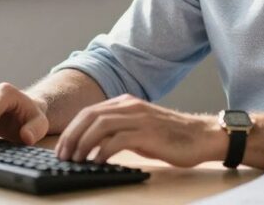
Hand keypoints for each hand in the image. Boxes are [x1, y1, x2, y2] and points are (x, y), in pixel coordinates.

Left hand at [55, 94, 226, 166]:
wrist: (202, 136)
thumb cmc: (171, 136)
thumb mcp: (140, 128)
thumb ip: (119, 131)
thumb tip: (93, 146)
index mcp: (127, 103)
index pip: (89, 112)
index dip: (72, 130)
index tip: (62, 148)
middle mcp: (131, 106)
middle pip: (90, 116)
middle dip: (71, 136)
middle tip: (63, 155)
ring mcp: (140, 118)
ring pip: (100, 125)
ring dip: (83, 143)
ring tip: (76, 160)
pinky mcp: (149, 133)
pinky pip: (118, 140)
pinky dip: (103, 151)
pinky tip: (97, 162)